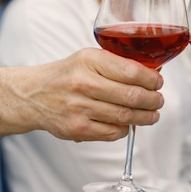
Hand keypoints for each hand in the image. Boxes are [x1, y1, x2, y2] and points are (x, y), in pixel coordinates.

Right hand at [9, 48, 164, 141]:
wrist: (32, 95)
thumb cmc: (67, 75)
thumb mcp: (88, 58)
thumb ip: (117, 64)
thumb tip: (152, 73)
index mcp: (89, 61)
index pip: (131, 71)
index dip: (151, 79)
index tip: (158, 82)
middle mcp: (83, 83)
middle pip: (131, 96)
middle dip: (153, 100)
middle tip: (159, 100)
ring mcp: (79, 108)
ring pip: (125, 117)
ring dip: (145, 117)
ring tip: (152, 115)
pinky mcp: (77, 129)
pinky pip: (112, 133)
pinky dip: (125, 129)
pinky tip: (129, 124)